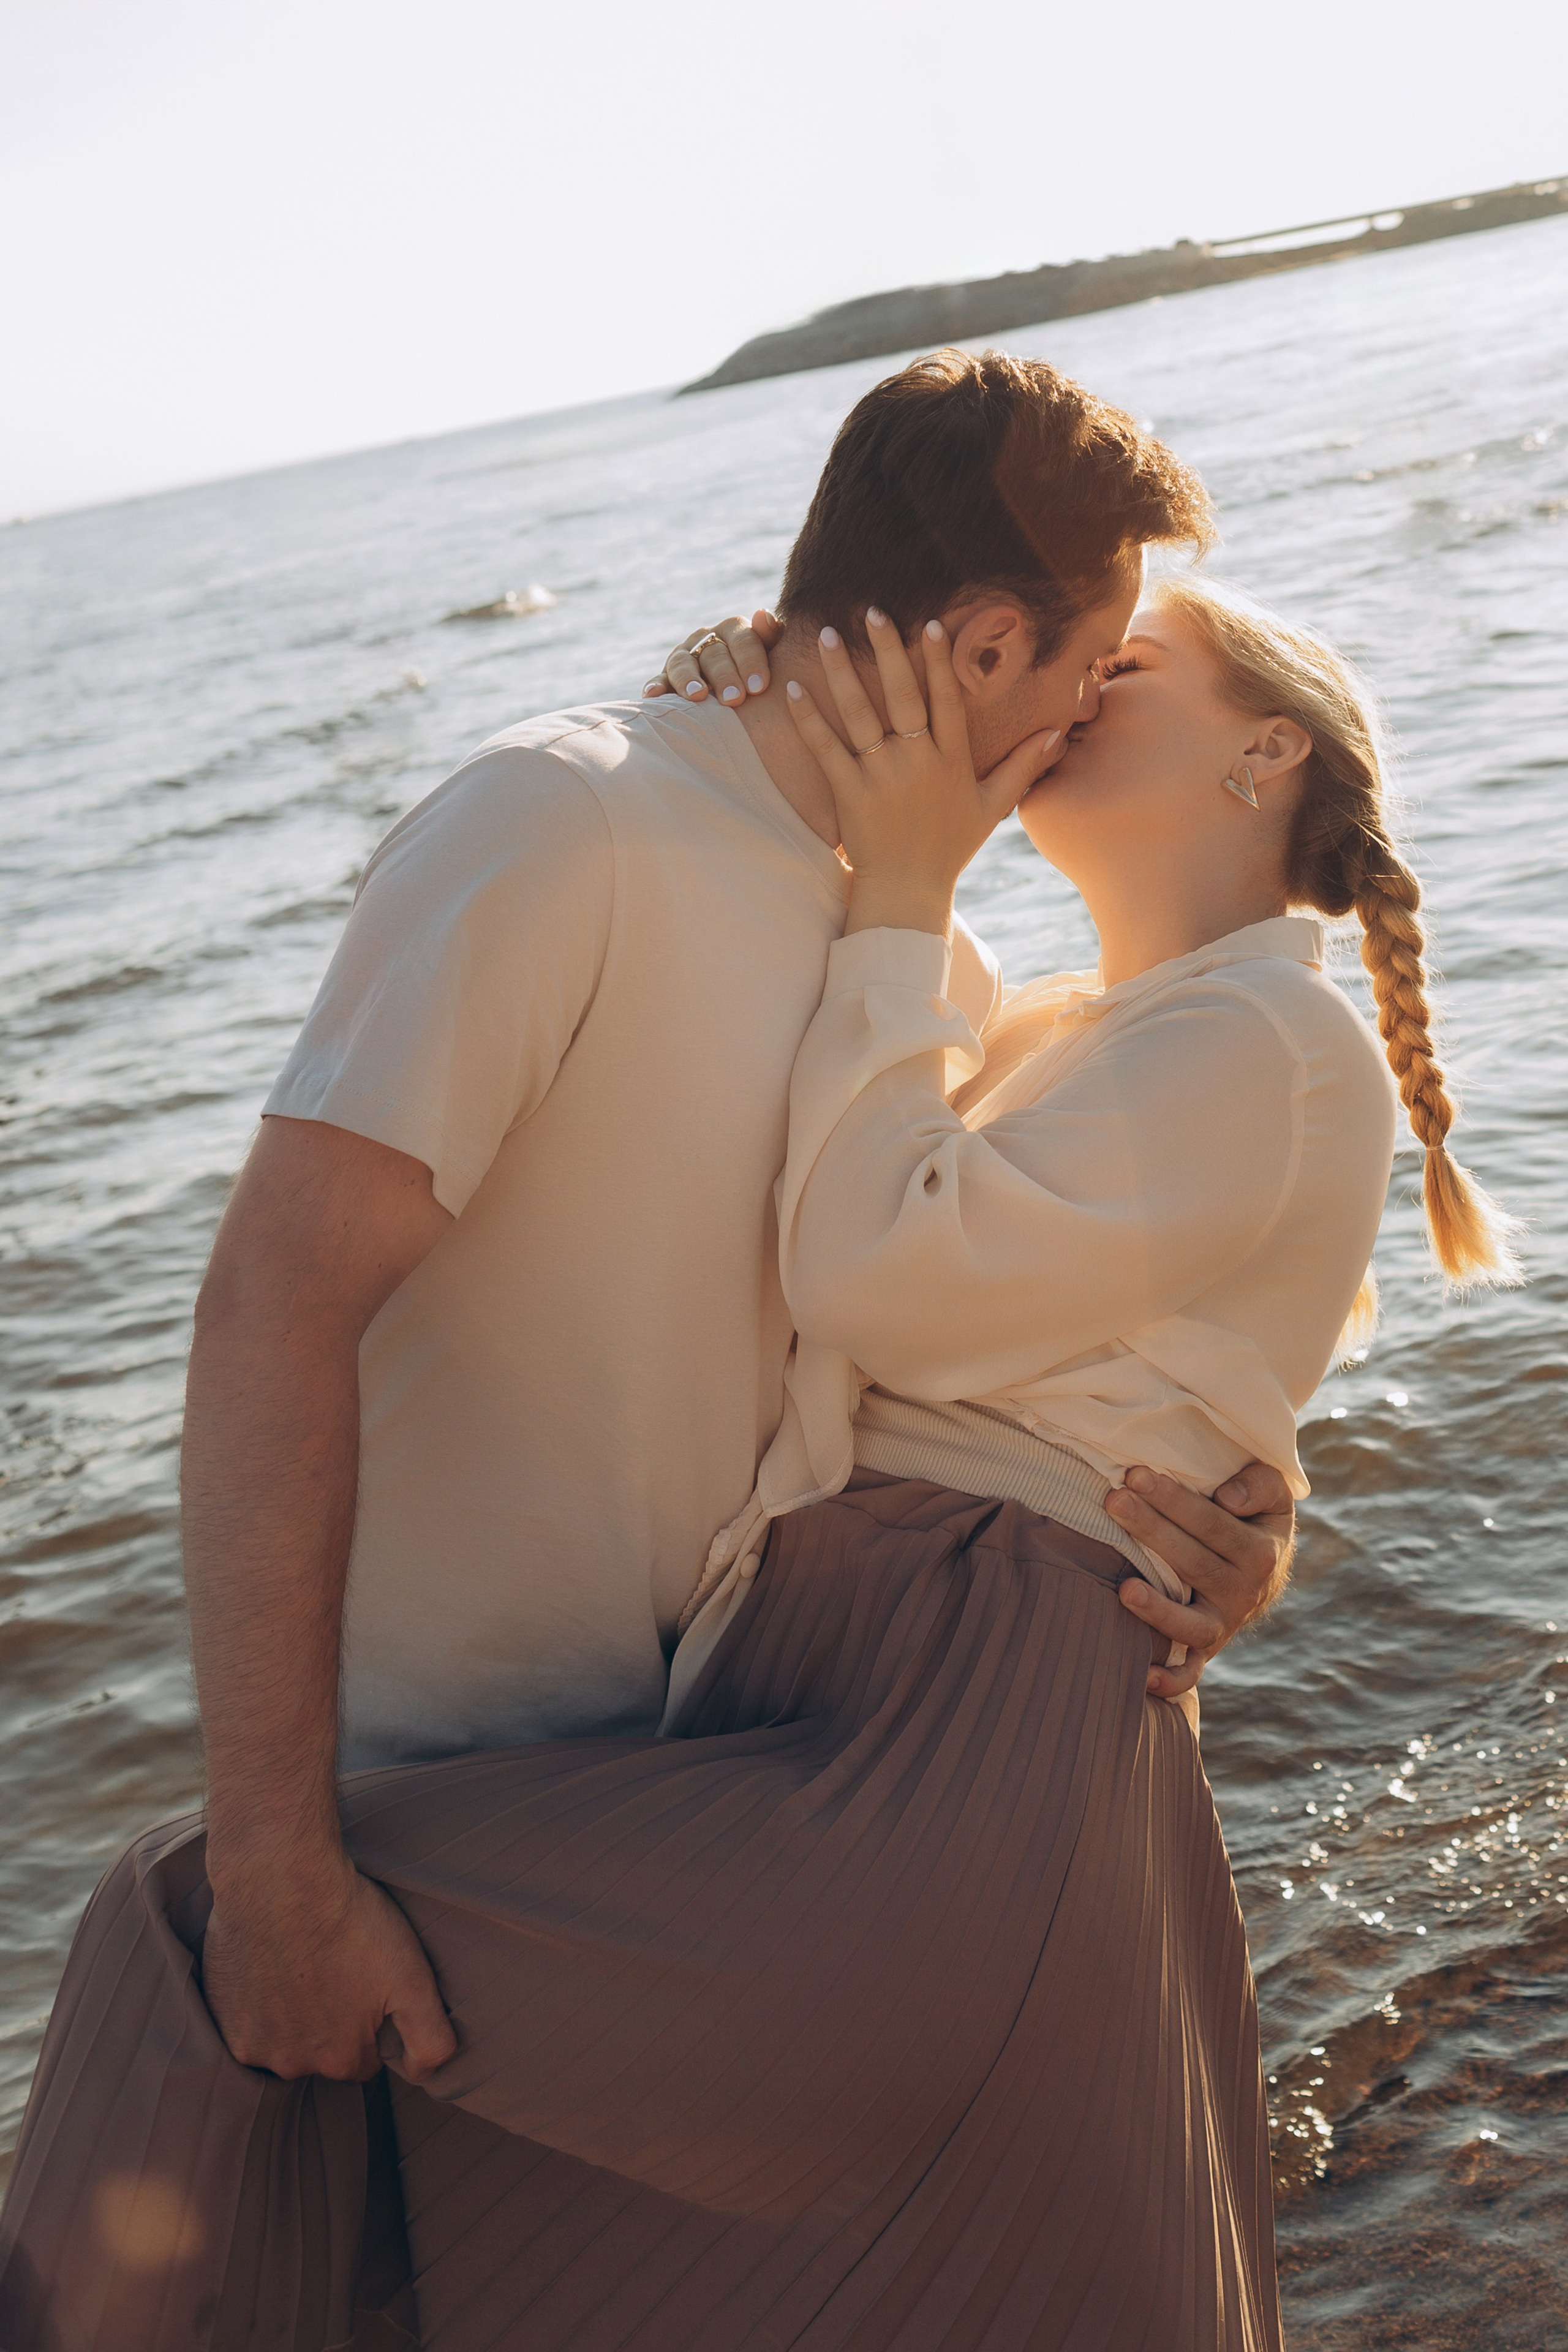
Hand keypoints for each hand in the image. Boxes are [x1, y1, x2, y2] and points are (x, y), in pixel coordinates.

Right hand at [202, 1855, 456, 2082]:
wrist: (279, 1877)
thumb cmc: (351, 1920)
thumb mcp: (414, 1977)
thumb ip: (430, 2038)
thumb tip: (425, 2075)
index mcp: (340, 2060)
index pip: (362, 2059)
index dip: (368, 2022)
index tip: (365, 1984)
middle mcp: (291, 2065)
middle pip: (320, 2052)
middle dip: (330, 2019)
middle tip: (333, 1966)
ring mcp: (249, 2042)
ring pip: (280, 2038)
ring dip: (290, 2011)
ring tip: (302, 1960)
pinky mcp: (218, 2015)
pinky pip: (243, 2019)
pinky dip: (255, 1998)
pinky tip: (269, 1960)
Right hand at [644, 611, 781, 701]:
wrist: (741, 693)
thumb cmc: (760, 676)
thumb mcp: (772, 655)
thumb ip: (772, 636)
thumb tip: (763, 613)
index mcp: (734, 630)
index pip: (743, 640)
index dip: (751, 661)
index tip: (759, 687)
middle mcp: (706, 639)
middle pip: (714, 654)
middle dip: (724, 677)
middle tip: (735, 699)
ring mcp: (684, 657)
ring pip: (683, 664)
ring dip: (689, 679)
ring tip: (698, 696)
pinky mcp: (666, 677)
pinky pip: (660, 680)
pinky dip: (656, 687)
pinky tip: (654, 696)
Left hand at [785, 610, 1059, 935]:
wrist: (908, 892)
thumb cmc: (950, 848)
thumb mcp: (992, 807)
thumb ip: (1022, 767)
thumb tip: (1055, 734)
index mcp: (951, 760)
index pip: (946, 699)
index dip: (938, 660)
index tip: (928, 625)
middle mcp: (918, 761)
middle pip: (903, 694)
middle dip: (887, 649)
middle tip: (871, 611)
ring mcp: (882, 775)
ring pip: (860, 713)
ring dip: (842, 671)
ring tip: (827, 634)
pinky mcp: (849, 792)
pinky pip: (826, 748)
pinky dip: (809, 719)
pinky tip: (793, 689)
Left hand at [1106, 1461, 1295, 1700]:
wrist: (1266, 1570)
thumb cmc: (1254, 1517)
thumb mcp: (1272, 1495)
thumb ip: (1259, 1485)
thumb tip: (1227, 1499)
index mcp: (1260, 1551)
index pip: (1212, 1523)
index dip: (1174, 1499)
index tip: (1135, 1475)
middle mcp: (1244, 1592)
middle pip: (1194, 1563)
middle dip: (1151, 1529)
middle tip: (1113, 1501)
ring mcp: (1224, 1624)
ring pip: (1191, 1622)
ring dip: (1157, 1609)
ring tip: (1124, 1588)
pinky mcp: (1206, 1647)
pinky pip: (1190, 1671)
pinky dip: (1171, 1679)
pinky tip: (1142, 1674)